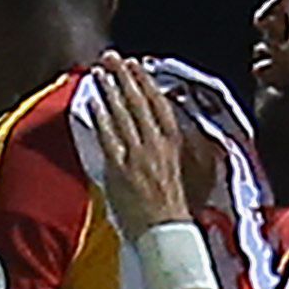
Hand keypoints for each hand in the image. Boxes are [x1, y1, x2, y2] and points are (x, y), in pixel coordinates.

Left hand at [70, 54, 212, 238]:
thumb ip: (191, 146)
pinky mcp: (119, 167)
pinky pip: (107, 136)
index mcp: (176, 142)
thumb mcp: (196, 170)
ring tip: (99, 72)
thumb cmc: (181, 206)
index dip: (146, 83)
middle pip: (138, 103)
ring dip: (110, 90)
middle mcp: (156, 144)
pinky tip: (91, 101)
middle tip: (113, 57)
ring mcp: (136, 154)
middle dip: (125, 77)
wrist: (166, 231)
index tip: (137, 65)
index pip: (159, 104)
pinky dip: (99, 116)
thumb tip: (187, 127)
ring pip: (121, 114)